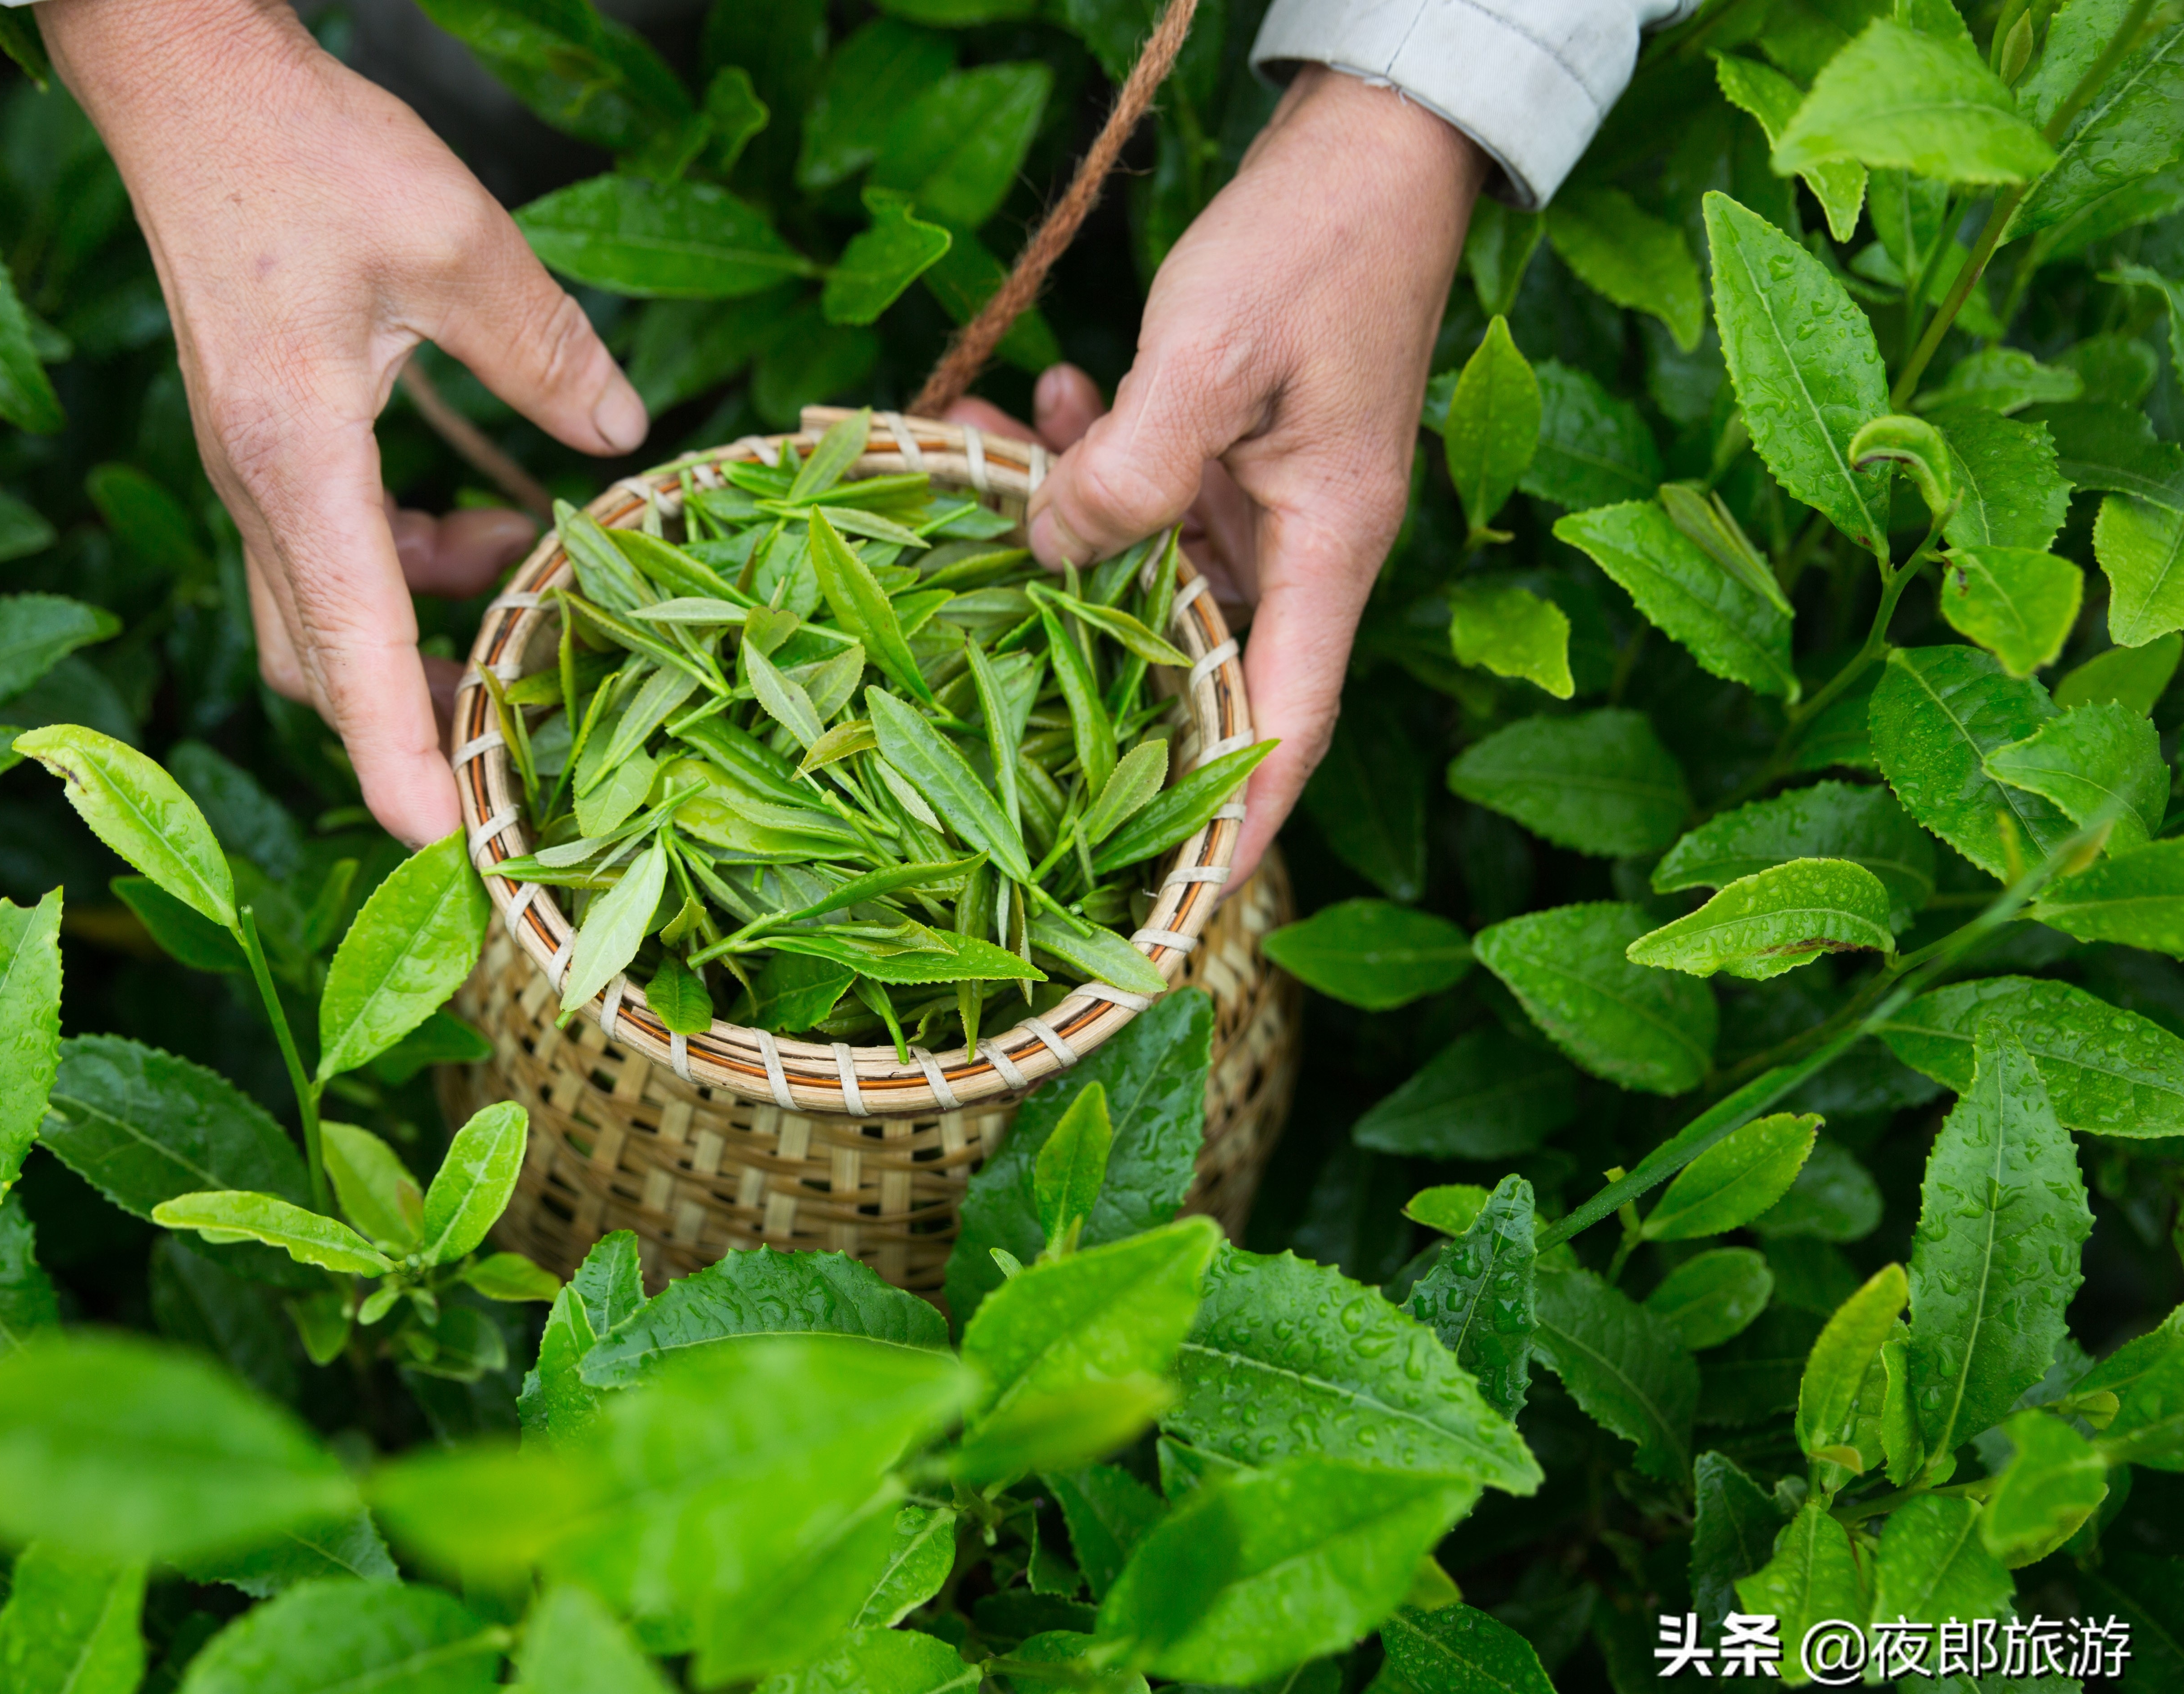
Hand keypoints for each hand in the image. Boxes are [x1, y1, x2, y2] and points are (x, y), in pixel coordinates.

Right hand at [41, 0, 648, 844]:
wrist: (187, 89)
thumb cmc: (302, 153)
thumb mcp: (452, 242)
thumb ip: (541, 348)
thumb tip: (616, 432)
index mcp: (297, 461)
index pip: (350, 647)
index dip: (397, 756)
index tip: (442, 844)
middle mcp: (261, 490)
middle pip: (328, 665)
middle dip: (420, 721)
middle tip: (524, 743)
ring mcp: (256, 475)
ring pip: (330, 617)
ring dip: (427, 635)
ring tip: (531, 604)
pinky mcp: (267, 448)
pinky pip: (334, 554)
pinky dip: (410, 569)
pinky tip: (484, 522)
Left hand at [949, 68, 1483, 881]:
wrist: (1371, 139)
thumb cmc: (1315, 242)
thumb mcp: (1209, 357)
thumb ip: (1127, 468)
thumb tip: (1048, 546)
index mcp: (1327, 550)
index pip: (1284, 726)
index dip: (1234, 823)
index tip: (1176, 902)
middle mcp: (1299, 544)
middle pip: (1192, 653)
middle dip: (1082, 648)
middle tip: (974, 651)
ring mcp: (1263, 496)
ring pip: (1144, 563)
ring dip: (1058, 528)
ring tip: (978, 462)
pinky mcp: (1230, 445)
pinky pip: (1141, 488)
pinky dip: (1082, 460)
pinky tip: (1034, 405)